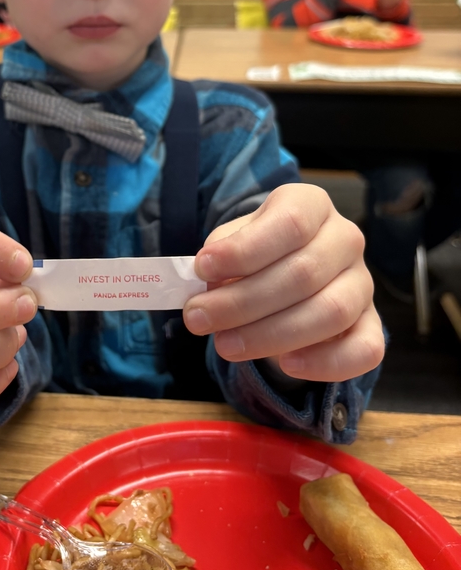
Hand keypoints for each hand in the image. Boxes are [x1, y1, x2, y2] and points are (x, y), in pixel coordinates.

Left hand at [183, 184, 383, 382]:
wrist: (285, 271)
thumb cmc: (256, 252)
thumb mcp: (233, 240)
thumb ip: (221, 256)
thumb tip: (209, 283)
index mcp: (312, 205)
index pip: (289, 223)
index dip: (245, 249)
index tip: (202, 268)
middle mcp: (345, 239)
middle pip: (303, 273)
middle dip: (242, 301)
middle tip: (197, 319)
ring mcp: (363, 283)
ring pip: (331, 312)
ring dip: (271, 334)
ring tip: (225, 345)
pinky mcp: (371, 325)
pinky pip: (365, 350)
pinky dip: (327, 362)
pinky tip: (287, 365)